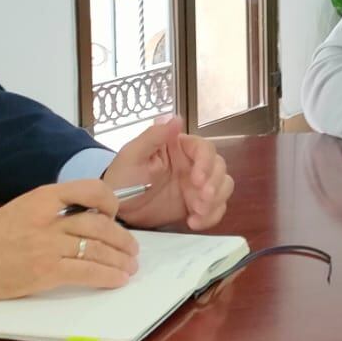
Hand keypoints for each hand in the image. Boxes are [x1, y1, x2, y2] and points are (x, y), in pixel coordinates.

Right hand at [0, 180, 138, 299]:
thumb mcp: (22, 208)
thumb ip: (52, 209)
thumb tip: (86, 218)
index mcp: (43, 197)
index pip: (90, 189)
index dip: (110, 202)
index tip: (115, 215)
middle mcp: (49, 219)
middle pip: (100, 225)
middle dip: (122, 239)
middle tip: (131, 250)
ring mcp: (49, 246)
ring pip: (98, 249)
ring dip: (120, 260)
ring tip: (129, 268)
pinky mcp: (47, 271)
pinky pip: (87, 272)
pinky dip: (107, 276)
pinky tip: (116, 280)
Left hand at [104, 116, 234, 230]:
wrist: (117, 209)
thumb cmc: (122, 178)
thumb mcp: (133, 155)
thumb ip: (154, 136)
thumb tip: (175, 118)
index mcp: (179, 147)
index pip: (204, 148)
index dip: (206, 163)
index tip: (197, 180)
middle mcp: (192, 163)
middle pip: (219, 167)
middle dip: (215, 185)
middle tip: (201, 200)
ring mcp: (197, 185)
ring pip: (223, 186)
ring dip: (216, 201)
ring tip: (197, 212)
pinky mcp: (197, 204)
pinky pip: (216, 208)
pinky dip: (211, 217)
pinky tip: (194, 222)